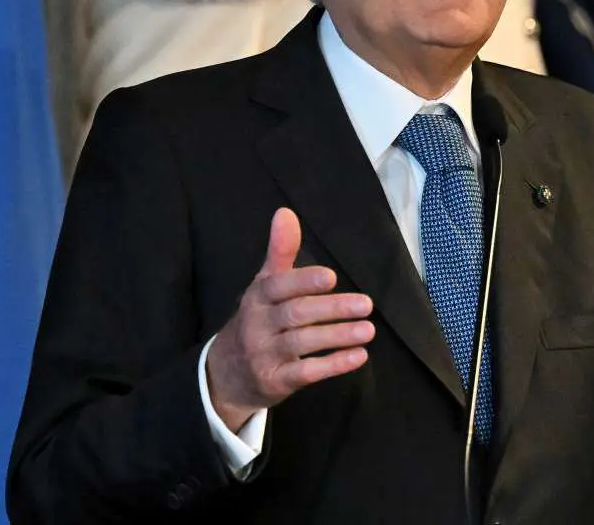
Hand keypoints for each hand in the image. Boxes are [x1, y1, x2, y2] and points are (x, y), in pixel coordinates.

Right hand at [206, 207, 374, 430]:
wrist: (225, 374)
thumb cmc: (257, 320)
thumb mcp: (264, 285)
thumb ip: (279, 251)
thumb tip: (285, 212)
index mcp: (256, 298)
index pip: (278, 286)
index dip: (303, 281)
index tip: (331, 277)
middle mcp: (257, 325)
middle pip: (295, 315)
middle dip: (332, 309)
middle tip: (366, 304)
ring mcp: (264, 355)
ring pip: (302, 344)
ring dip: (337, 336)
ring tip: (367, 330)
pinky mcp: (274, 381)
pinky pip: (305, 373)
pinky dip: (332, 365)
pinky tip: (358, 357)